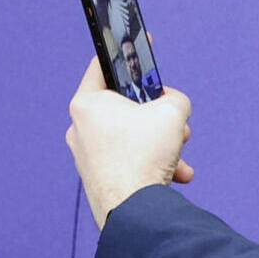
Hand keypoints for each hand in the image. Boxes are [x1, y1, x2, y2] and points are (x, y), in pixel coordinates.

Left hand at [66, 57, 194, 227]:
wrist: (133, 211)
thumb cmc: (143, 156)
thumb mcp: (173, 112)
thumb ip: (176, 99)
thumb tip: (173, 105)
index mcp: (87, 103)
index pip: (103, 65)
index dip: (127, 53)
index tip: (142, 46)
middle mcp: (80, 127)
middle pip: (125, 106)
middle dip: (157, 114)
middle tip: (174, 120)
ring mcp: (86, 154)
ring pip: (132, 136)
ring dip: (161, 143)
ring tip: (178, 155)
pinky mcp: (98, 177)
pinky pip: (130, 160)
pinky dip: (153, 163)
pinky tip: (174, 175)